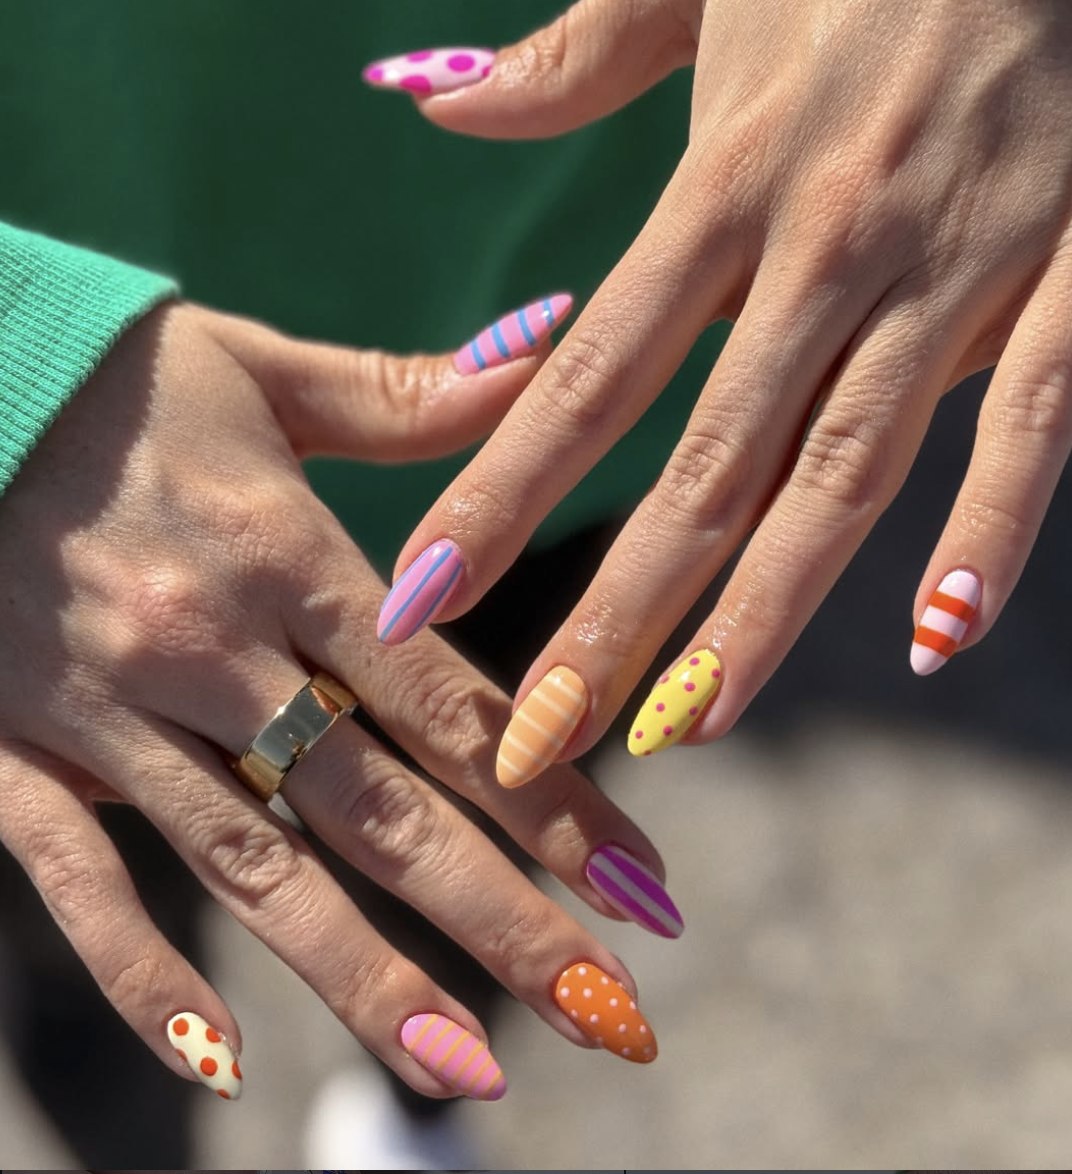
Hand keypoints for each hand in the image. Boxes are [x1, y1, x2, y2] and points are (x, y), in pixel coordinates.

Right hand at [0, 297, 668, 1101]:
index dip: (553, 798)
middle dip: (500, 918)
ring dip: (365, 979)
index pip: (447, 704)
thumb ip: (411, 392)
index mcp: (285, 552)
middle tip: (607, 1014)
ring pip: (252, 869)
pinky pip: (71, 882)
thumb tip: (553, 347)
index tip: (640, 884)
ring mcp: (103, 711)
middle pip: (379, 808)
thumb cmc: (113, 377)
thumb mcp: (263, 371)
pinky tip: (220, 1063)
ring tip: (467, 1071)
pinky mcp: (8, 753)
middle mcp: (206, 646)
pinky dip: (135, 977)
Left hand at [379, 0, 1071, 771]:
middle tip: (538, 737)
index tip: (422, 601)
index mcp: (728, 184)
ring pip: (840, 480)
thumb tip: (428, 101)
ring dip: (762, 617)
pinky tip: (933, 640)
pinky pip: (1033, 431)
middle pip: (700, 470)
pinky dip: (988, 537)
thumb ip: (567, 58)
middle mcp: (828, 251)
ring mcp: (954, 276)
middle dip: (613, 618)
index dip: (496, 498)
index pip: (587, 378)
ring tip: (687, 725)